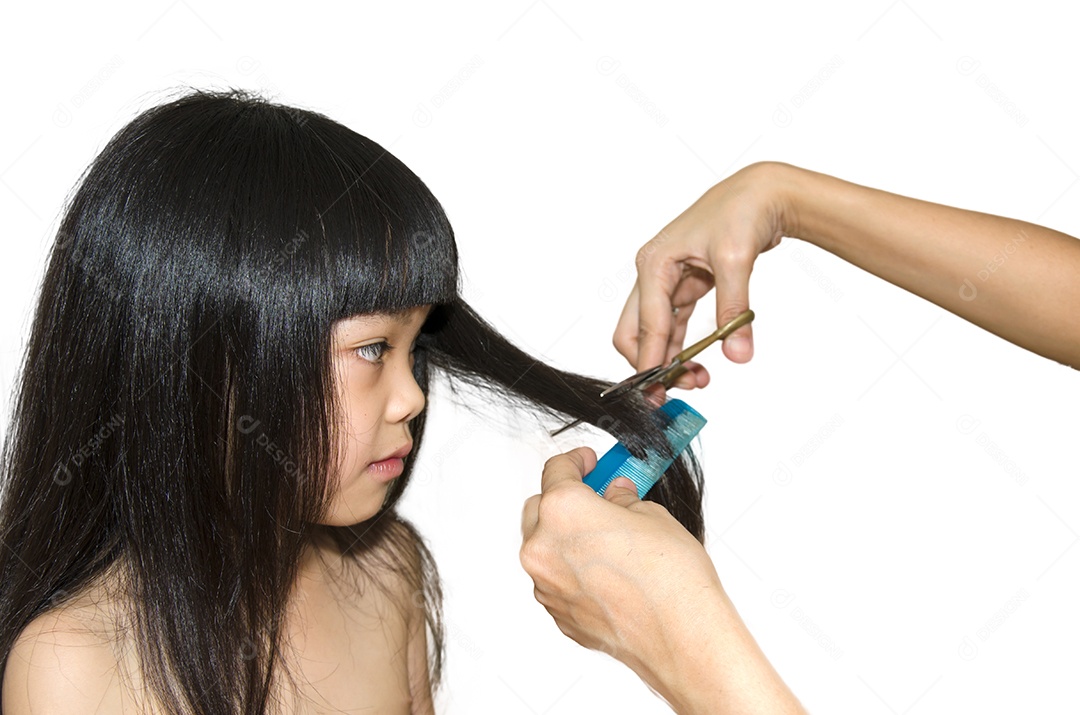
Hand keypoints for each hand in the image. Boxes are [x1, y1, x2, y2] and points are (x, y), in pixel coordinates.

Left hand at [520, 448, 804, 713]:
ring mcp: (546, 585)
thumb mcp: (652, 516)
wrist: (681, 638)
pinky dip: (573, 571)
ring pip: (544, 549)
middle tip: (597, 498)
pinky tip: (608, 574)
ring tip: (607, 540)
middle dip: (564, 501)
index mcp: (562, 510)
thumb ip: (622, 500)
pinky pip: (556, 581)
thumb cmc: (670, 579)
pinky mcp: (558, 614)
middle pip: (539, 509)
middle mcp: (543, 547)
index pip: (556, 470)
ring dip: (566, 539)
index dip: (575, 461)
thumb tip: (615, 495)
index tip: (587, 462)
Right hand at [613, 162, 790, 383]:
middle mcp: (654, 274)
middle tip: (672, 392)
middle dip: (651, 364)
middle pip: (635, 331)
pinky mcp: (685, 287)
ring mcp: (667, 281)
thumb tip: (738, 353)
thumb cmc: (742, 211)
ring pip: (655, 332)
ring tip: (697, 382)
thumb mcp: (736, 260)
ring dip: (669, 359)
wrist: (761, 192)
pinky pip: (674, 325)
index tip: (656, 391)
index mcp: (654, 263)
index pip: (647, 323)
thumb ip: (735, 309)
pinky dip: (683, 347)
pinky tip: (699, 366)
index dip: (650, 360)